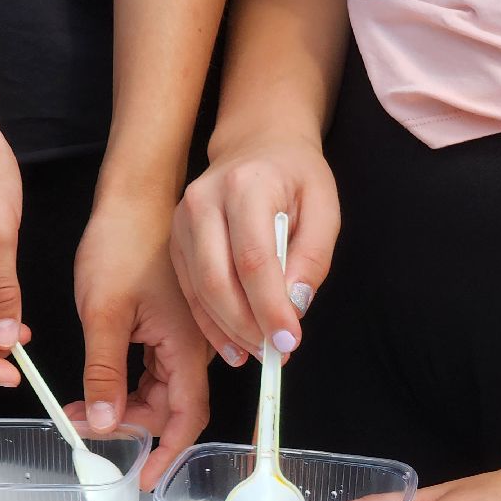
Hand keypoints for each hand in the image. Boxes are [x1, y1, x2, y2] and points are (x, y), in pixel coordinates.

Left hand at [70, 197, 211, 488]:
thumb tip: (105, 422)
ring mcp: (186, 336)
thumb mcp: (105, 314)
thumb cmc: (124, 243)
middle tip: (85, 429)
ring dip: (124, 404)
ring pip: (160, 389)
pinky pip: (155, 367)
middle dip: (131, 427)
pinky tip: (95, 380)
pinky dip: (126, 381)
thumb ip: (106, 372)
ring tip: (80, 406)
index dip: (167, 452)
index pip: (186, 416)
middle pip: (171, 407)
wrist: (135, 197)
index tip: (143, 477)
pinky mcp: (173, 324)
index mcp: (188, 346)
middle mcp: (197, 346)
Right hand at [170, 134, 338, 360]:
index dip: (270, 307)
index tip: (289, 340)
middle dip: (247, 326)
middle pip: (218, 279)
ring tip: (260, 353)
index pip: (254, 259)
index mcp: (245, 186)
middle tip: (276, 352)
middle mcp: (204, 201)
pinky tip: (235, 345)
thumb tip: (295, 305)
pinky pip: (191, 291)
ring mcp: (182, 221)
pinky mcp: (176, 240)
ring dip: (230, 330)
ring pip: (200, 291)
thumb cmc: (296, 176)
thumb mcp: (324, 207)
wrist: (257, 146)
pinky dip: (213, 323)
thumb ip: (313, 256)